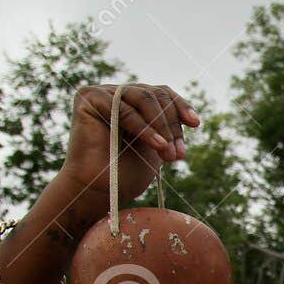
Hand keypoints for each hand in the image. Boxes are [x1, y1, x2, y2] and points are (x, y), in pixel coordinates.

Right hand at [51, 83, 199, 228]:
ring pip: (143, 97)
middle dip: (171, 125)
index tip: (195, 124)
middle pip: (155, 95)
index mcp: (133, 102)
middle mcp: (117, 93)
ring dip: (161, 126)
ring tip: (168, 151)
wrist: (98, 190)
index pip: (162, 93)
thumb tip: (193, 119)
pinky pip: (122, 109)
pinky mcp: (88, 98)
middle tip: (177, 154)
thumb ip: (168, 128)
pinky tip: (157, 144)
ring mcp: (102, 93)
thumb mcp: (156, 146)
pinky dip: (142, 127)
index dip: (180, 106)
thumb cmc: (126, 173)